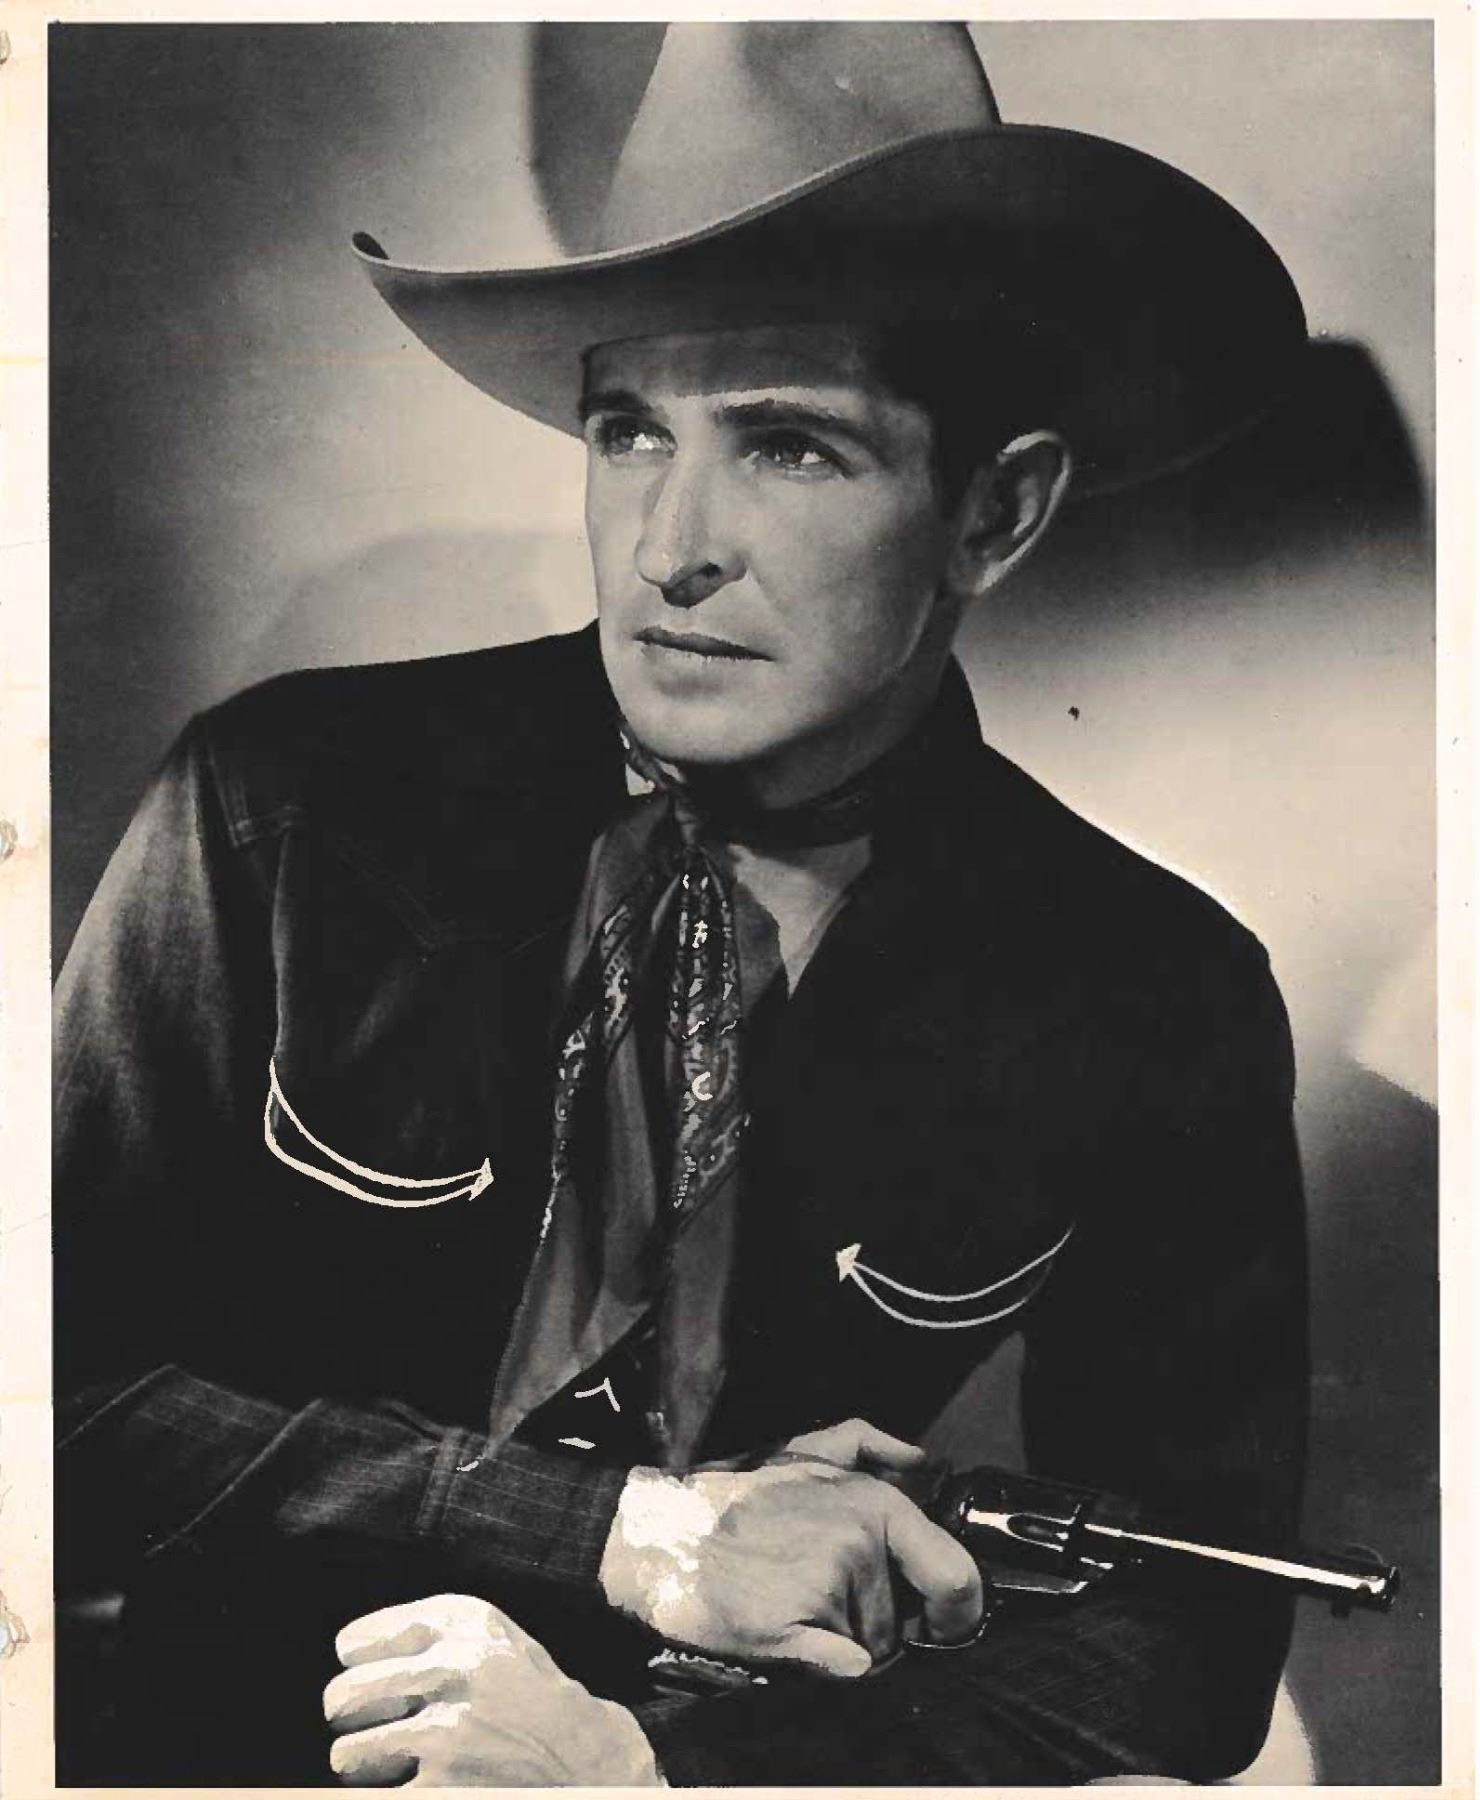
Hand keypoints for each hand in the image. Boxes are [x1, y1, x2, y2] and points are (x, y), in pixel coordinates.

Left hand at [323, 1594, 661, 1786]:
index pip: (354, 1643)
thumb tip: (346, 1650)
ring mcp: (447, 1734)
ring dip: (360, 1766)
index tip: (367, 1675)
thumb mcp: (491, 1636)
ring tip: (387, 1762)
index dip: (355, 1666)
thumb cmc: (526, 1693)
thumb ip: (429, 1629)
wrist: (584, 1755)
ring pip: (346, 1755)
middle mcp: (453, 1671)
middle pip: (341, 1698)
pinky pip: (369, 1798)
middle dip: (346, 1718)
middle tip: (368, 1726)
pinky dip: (380, 1794)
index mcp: (461, 1626)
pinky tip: (409, 1784)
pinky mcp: (443, 1788)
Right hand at [600, 1417, 981, 1676]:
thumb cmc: (735, 1498)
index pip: (957, 1576)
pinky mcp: (799, 1631)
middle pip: (905, 1624)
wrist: (661, 1537)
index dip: (958, 1611)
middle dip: (880, 1627)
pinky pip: (843, 1668)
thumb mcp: (805, 1450)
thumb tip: (926, 1460)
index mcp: (875, 1503)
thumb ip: (869, 1445)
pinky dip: (825, 1661)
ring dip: (841, 1639)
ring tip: (791, 1601)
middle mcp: (859, 1541)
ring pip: (870, 1649)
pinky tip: (790, 1632)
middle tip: (828, 1600)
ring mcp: (829, 1587)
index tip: (940, 1622)